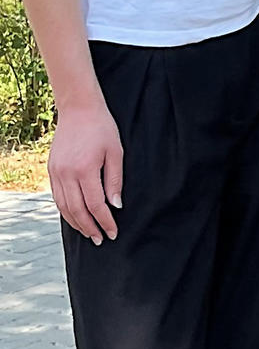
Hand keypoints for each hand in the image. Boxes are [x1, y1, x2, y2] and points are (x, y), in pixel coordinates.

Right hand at [48, 100, 122, 244]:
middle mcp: (67, 174)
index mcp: (85, 170)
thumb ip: (115, 181)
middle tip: (100, 239)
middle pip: (77, 210)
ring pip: (64, 206)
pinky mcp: (51, 170)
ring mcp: (56, 172)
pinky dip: (65, 210)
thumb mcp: (116, 153)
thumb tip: (116, 205)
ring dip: (76, 222)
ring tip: (88, 233)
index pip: (95, 205)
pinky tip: (74, 217)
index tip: (113, 233)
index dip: (105, 222)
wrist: (78, 110)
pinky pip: (57, 196)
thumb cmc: (102, 128)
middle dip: (89, 227)